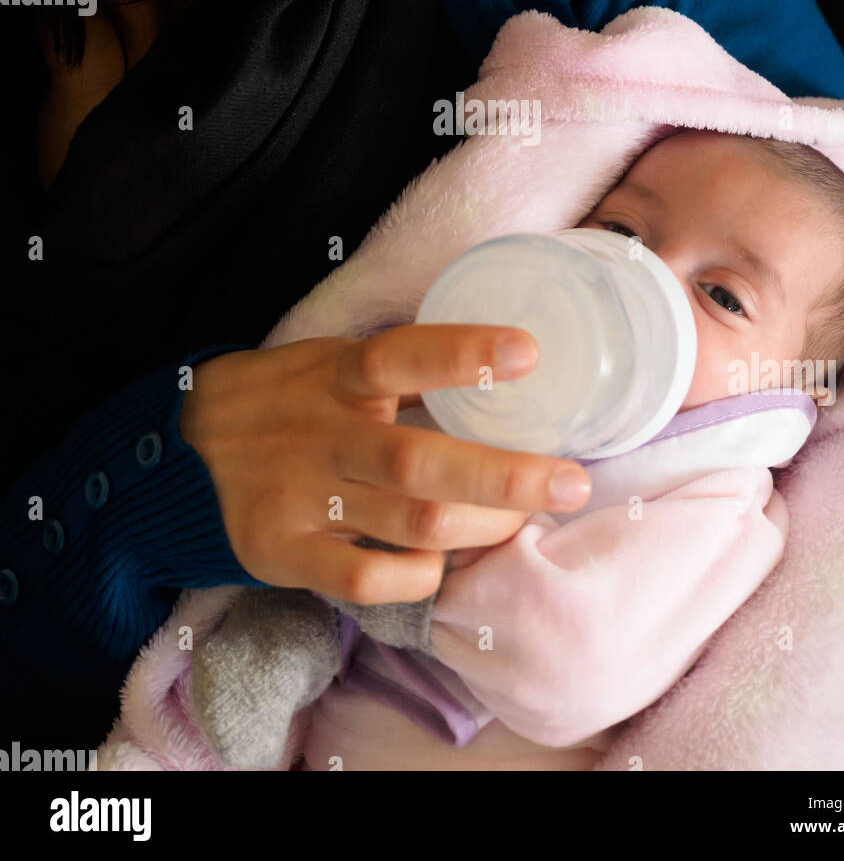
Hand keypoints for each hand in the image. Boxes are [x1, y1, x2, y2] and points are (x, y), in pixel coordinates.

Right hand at [180, 325, 591, 603]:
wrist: (183, 453)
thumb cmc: (287, 399)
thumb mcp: (333, 363)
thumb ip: (405, 370)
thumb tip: (505, 365)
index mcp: (337, 377)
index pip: (400, 356)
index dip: (463, 353)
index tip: (530, 352)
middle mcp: (321, 435)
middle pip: (421, 461)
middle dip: (506, 476)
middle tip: (572, 482)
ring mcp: (302, 499)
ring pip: (410, 524)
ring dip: (481, 527)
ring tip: (524, 519)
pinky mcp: (282, 553)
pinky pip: (366, 580)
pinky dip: (419, 575)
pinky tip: (444, 562)